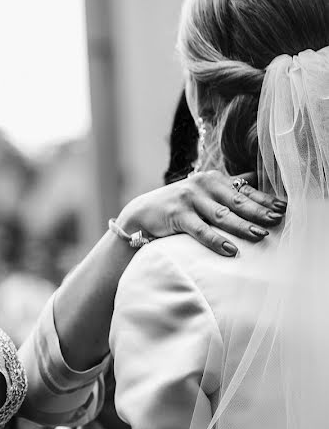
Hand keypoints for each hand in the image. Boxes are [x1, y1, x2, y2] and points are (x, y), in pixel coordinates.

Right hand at [117, 171, 285, 255]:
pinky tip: (230, 250)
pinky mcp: (177, 215)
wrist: (143, 212)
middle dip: (259, 211)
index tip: (284, 207)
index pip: (244, 190)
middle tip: (277, 220)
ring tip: (260, 235)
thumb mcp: (202, 191)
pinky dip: (216, 240)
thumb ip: (227, 187)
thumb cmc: (178, 204)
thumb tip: (257, 180)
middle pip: (236, 201)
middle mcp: (202, 185)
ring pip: (221, 216)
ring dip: (242, 226)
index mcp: (213, 179)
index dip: (265, 199)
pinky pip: (200, 230)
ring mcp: (189, 200)